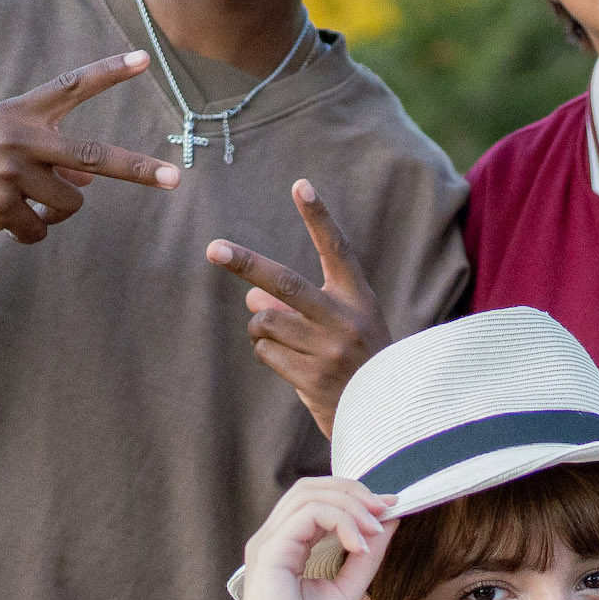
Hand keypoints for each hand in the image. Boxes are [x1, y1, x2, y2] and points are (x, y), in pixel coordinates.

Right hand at [0, 52, 177, 247]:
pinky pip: (38, 229)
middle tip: (175, 180)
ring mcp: (9, 170)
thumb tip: (91, 183)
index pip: (71, 85)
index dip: (109, 71)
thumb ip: (44, 155)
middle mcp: (17, 135)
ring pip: (69, 204)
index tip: (144, 58)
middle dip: (139, 169)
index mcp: (17, 112)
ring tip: (16, 207)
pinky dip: (26, 233)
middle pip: (94, 155)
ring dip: (51, 214)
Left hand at [207, 181, 385, 433]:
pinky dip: (268, 353)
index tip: (300, 185)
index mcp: (359, 298)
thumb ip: (303, 304)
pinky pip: (265, 351)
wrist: (384, 414)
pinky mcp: (310, 377)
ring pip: (265, 321)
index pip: (337, 249)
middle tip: (214, 249)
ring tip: (284, 339)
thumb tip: (252, 297)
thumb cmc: (360, 361)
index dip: (318, 217)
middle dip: (245, 263)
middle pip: (284, 283)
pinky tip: (291, 364)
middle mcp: (344, 319)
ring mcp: (327, 350)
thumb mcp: (345, 325)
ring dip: (261, 327)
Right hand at [235, 477, 396, 599]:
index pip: (316, 499)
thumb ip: (365, 557)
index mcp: (286, 546)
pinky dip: (341, 521)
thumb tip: (390, 523)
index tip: (391, 507)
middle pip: (311, 486)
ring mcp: (268, 543)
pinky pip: (308, 514)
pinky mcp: (270, 552)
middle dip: (354, 491)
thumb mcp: (347, 591)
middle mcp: (273, 539)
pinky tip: (360, 545)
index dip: (355, 496)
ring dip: (351, 505)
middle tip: (386, 508)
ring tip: (375, 528)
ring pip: (309, 493)